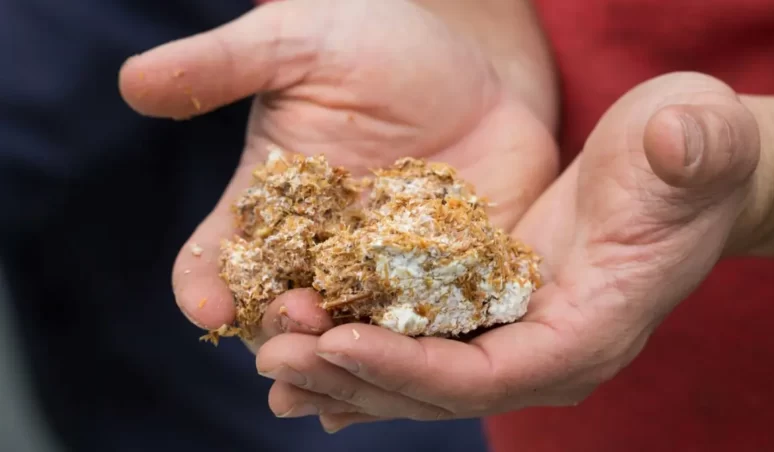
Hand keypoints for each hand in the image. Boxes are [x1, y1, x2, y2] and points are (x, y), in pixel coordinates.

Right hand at [118, 0, 556, 350]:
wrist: (472, 65)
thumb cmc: (373, 43)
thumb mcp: (300, 44)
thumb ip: (227, 65)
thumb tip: (135, 81)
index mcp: (268, 205)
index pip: (218, 256)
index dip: (203, 283)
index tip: (206, 303)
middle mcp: (318, 252)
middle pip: (283, 311)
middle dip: (281, 330)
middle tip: (294, 327)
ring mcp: (381, 273)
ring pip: (353, 335)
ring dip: (345, 357)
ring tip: (346, 362)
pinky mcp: (444, 281)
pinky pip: (429, 325)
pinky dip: (421, 352)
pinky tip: (423, 364)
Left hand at [255, 72, 767, 431]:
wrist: (676, 168)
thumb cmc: (687, 157)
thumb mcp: (696, 142)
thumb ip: (692, 149)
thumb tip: (677, 140)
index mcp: (590, 330)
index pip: (493, 376)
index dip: (414, 368)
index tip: (339, 340)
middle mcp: (547, 351)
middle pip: (439, 389)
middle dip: (356, 374)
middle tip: (277, 352)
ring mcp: (516, 335)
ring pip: (420, 374)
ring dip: (344, 368)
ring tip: (274, 355)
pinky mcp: (490, 309)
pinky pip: (421, 344)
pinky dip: (365, 350)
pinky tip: (313, 349)